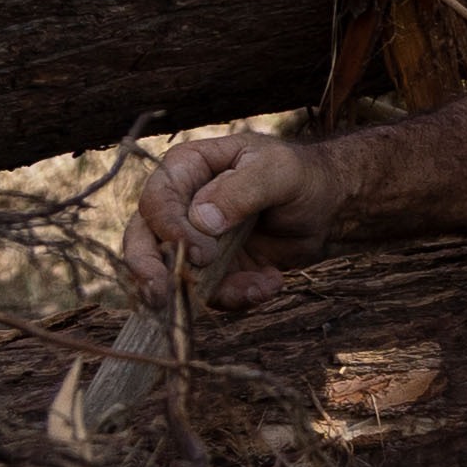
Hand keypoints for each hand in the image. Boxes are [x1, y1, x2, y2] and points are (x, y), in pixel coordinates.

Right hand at [122, 127, 328, 307]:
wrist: (325, 208)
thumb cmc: (298, 176)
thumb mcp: (277, 173)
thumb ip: (240, 190)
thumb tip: (200, 220)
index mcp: (187, 168)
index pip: (156, 201)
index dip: (170, 230)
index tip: (203, 252)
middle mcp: (180, 205)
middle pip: (142, 241)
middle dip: (150, 272)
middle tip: (162, 297)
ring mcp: (193, 241)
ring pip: (172, 275)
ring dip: (210, 291)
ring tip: (256, 288)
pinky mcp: (212, 269)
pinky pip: (209, 292)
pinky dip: (238, 296)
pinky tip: (272, 281)